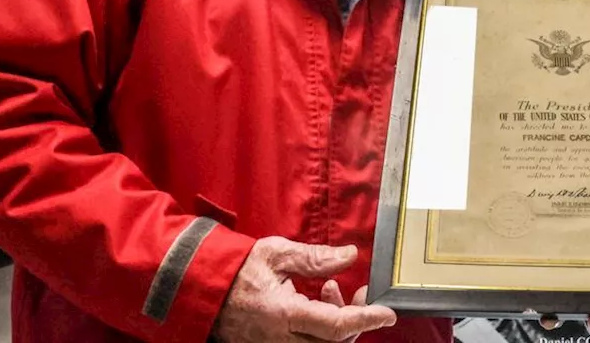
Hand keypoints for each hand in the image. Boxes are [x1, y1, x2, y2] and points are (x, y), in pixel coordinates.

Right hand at [212, 237, 395, 342]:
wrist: (202, 291)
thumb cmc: (236, 270)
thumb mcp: (276, 254)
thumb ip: (315, 258)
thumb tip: (350, 256)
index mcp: (284, 315)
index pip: (336, 326)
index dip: (366, 319)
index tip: (388, 313)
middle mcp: (282, 339)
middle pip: (335, 342)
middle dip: (355, 318)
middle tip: (360, 292)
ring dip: (338, 321)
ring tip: (330, 288)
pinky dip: (321, 326)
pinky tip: (318, 300)